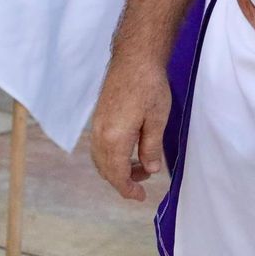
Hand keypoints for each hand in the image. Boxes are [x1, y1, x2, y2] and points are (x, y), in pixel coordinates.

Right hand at [90, 58, 171, 201]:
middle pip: (106, 170)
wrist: (135, 59)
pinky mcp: (98, 117)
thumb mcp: (158, 119)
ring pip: (100, 159)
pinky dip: (111, 156)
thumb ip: (151, 148)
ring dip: (117, 168)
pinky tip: (128, 151)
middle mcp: (100, 134)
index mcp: (114, 138)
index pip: (117, 175)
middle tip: (144, 182)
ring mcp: (96, 126)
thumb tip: (150, 169)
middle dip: (123, 180)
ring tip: (140, 166)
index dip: (128, 189)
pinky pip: (99, 146)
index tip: (140, 196)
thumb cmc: (149, 86)